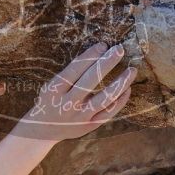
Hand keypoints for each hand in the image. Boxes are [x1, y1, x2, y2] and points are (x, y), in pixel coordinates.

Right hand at [13, 42, 136, 140]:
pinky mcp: (89, 126)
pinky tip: (127, 89)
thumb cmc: (50, 100)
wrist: (43, 130)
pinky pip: (108, 113)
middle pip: (90, 80)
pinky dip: (120, 100)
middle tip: (120, 49)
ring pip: (104, 98)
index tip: (103, 45)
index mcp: (54, 90)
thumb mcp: (51, 86)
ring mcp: (79, 116)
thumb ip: (69, 75)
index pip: (75, 69)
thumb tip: (97, 54)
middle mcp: (67, 103)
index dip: (90, 56)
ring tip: (132, 70)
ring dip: (120, 83)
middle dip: (106, 63)